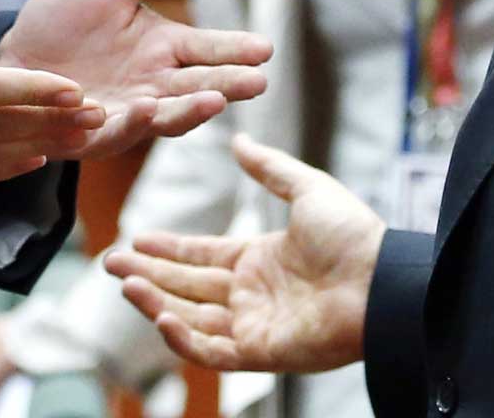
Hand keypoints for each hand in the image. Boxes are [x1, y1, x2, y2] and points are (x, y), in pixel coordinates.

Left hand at [0, 0, 271, 158]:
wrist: (11, 50)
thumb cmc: (65, 19)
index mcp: (162, 49)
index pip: (208, 50)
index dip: (236, 50)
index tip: (265, 48)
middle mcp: (151, 86)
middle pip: (197, 87)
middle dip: (227, 86)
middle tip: (257, 82)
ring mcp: (122, 113)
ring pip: (164, 116)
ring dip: (188, 111)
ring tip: (214, 102)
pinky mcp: (87, 133)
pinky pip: (112, 132)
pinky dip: (129, 123)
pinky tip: (145, 108)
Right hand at [103, 134, 382, 371]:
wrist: (382, 281)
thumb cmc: (355, 237)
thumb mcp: (308, 189)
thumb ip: (270, 169)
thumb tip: (239, 142)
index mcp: (259, 259)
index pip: (201, 257)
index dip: (168, 249)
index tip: (136, 238)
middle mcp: (251, 295)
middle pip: (186, 287)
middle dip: (147, 276)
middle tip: (111, 263)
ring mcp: (254, 325)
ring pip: (190, 318)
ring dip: (155, 302)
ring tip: (126, 283)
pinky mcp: (262, 352)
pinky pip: (212, 351)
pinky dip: (183, 338)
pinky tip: (161, 315)